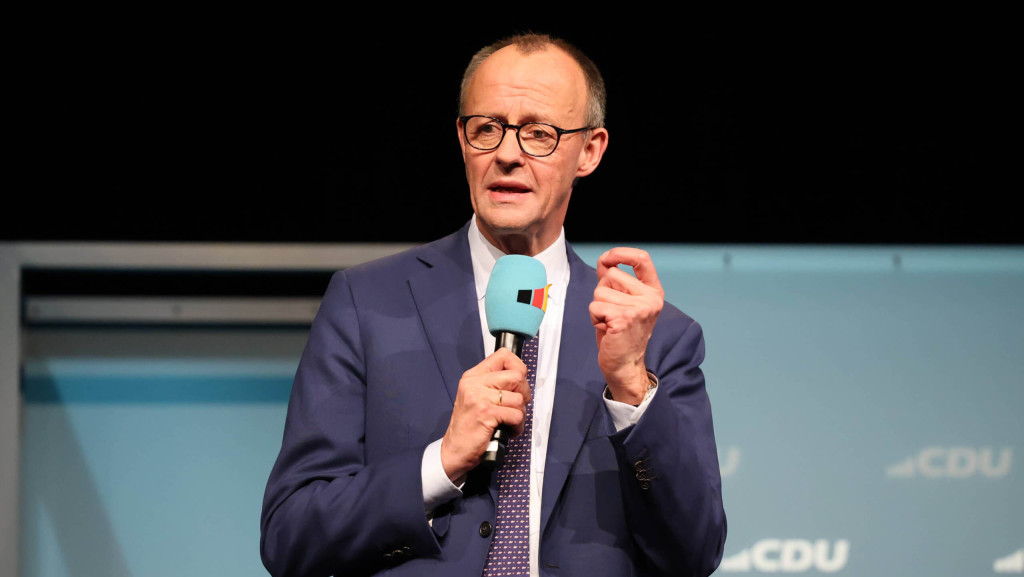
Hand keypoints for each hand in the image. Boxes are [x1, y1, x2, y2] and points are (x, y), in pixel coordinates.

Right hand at [440, 348, 530, 483]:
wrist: (454, 451)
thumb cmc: (469, 427)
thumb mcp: (477, 398)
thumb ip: (494, 385)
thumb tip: (522, 378)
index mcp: (473, 376)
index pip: (503, 355)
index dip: (518, 368)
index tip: (517, 384)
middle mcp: (474, 383)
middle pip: (517, 376)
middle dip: (524, 394)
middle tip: (515, 408)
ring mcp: (479, 397)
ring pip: (519, 399)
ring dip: (520, 415)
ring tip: (509, 423)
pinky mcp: (485, 413)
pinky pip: (516, 415)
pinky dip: (517, 427)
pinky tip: (508, 431)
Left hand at [589, 247, 664, 404]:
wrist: (625, 366)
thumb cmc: (621, 334)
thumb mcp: (623, 303)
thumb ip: (615, 282)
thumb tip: (605, 261)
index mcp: (653, 292)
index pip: (642, 258)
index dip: (621, 253)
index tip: (608, 258)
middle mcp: (650, 298)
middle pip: (611, 276)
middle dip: (602, 293)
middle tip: (612, 314)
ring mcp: (639, 308)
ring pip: (600, 292)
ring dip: (598, 308)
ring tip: (610, 323)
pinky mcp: (624, 318)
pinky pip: (595, 306)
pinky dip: (594, 318)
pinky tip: (607, 330)